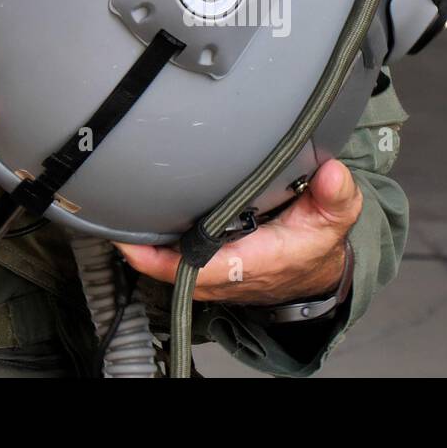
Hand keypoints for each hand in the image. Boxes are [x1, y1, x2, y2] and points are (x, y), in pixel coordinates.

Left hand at [116, 159, 361, 304]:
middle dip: (140, 245)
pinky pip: (172, 263)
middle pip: (170, 268)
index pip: (200, 266)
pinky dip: (154, 247)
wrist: (317, 271)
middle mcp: (228, 273)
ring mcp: (214, 274)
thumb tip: (331, 172)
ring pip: (167, 267)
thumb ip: (335, 194)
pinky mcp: (209, 269)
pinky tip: (138, 221)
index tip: (134, 238)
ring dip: (143, 246)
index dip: (162, 258)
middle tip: (110, 213)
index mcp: (254, 261)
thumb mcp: (336, 215)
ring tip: (117, 212)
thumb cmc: (318, 242)